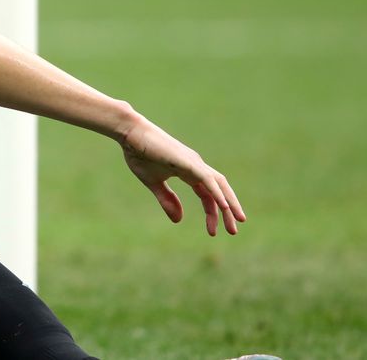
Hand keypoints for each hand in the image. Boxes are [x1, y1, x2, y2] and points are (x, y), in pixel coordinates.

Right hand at [119, 115, 245, 235]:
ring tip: (236, 220)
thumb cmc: (140, 154)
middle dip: (228, 211)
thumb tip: (179, 220)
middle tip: (233, 231)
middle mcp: (196, 167)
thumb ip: (166, 199)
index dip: (212, 213)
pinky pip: (208, 179)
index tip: (213, 231)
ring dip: (229, 203)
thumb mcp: (153, 183)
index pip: (207, 195)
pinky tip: (225, 206)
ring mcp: (194, 163)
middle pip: (219, 191)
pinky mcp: (188, 161)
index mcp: (189, 172)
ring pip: (219, 184)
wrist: (131, 134)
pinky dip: (218, 193)